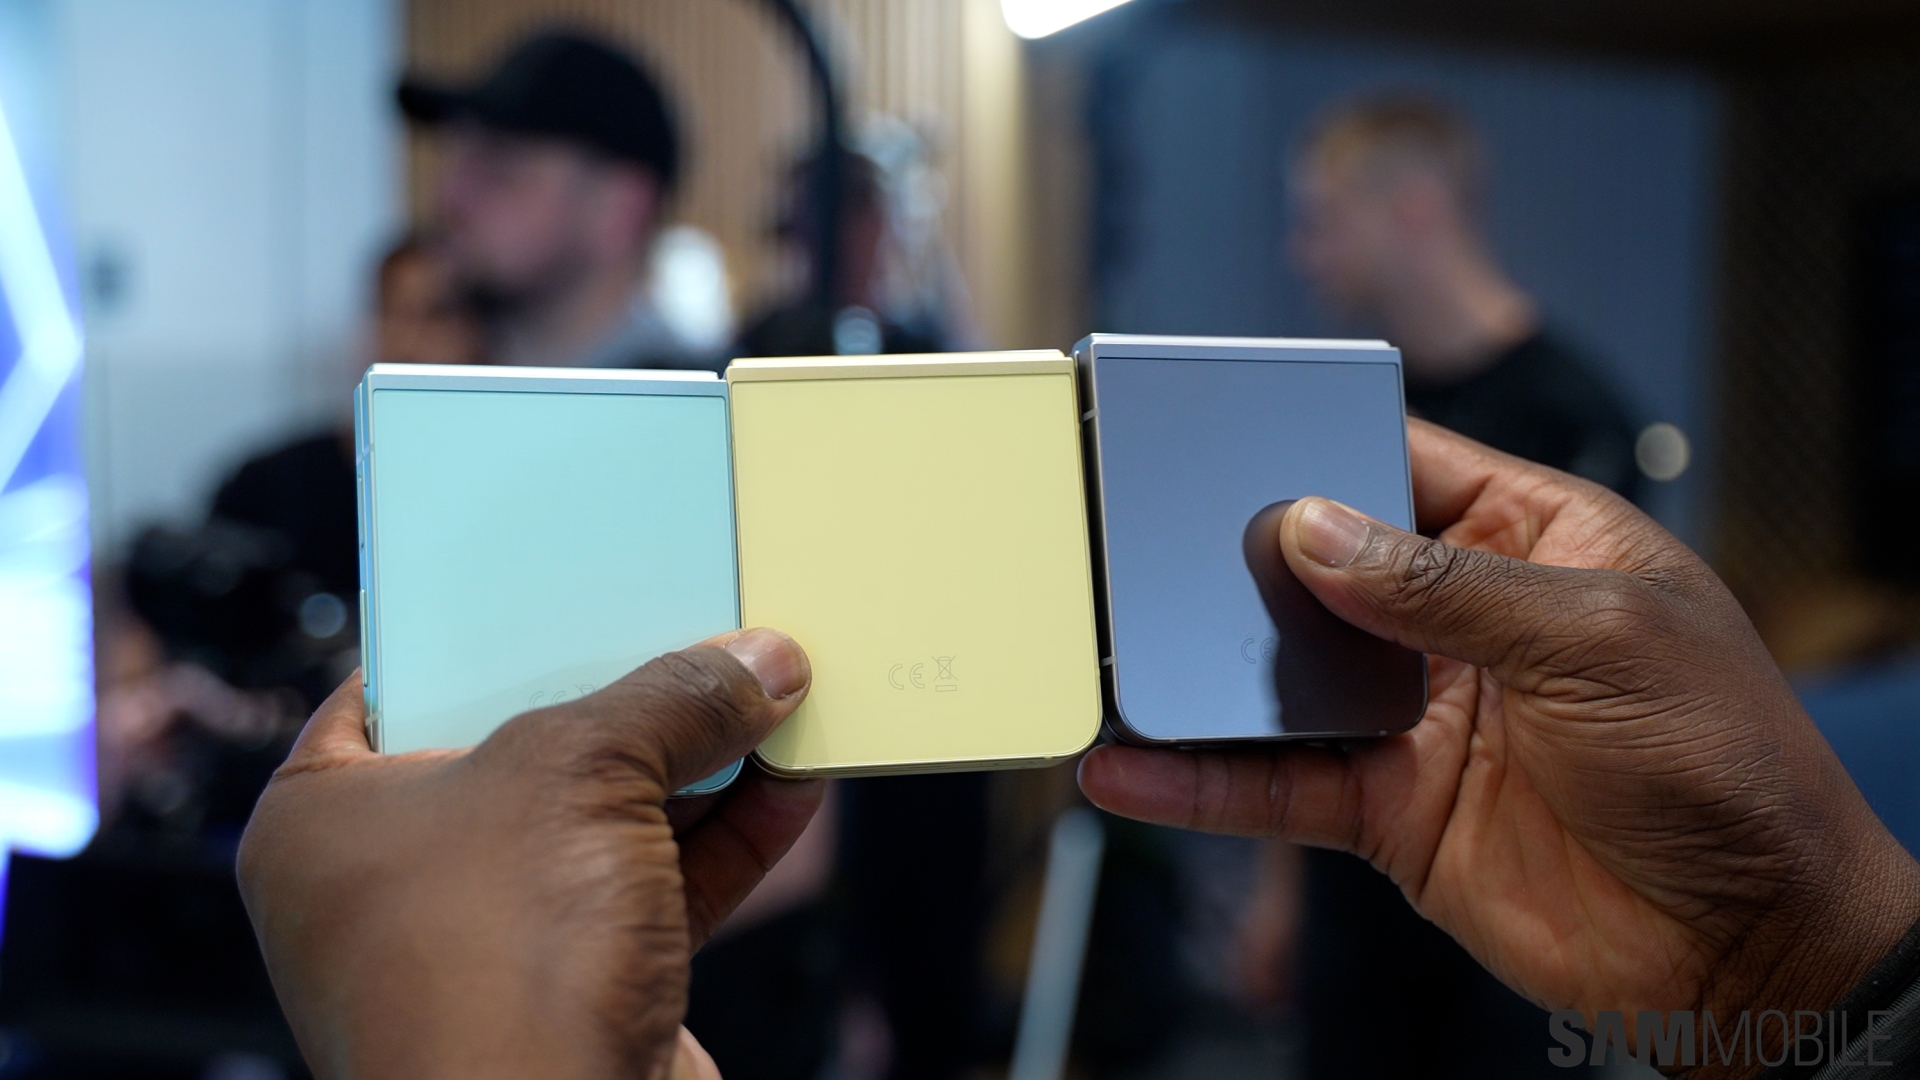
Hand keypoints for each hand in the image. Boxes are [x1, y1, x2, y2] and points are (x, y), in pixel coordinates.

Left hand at [238, 628, 820, 1079]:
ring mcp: (493, 942)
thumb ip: (671, 702)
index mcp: (327, 816)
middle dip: (631, 693)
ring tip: (775, 689)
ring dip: (699, 763)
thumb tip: (762, 662)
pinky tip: (793, 783)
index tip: (577, 574)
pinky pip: (659, 888)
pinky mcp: (579, 990)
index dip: (498, 622)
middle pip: (532, 745)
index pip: (406, 680)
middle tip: (702, 622)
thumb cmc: (495, 966)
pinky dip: (727, 839)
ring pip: (609, 820)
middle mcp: (399, 879)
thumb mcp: (581, 776)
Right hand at [1079, 420, 1919, 1054]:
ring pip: (1279, 677)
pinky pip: (1275, 785)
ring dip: (1196, 671)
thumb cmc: (1725, 766)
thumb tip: (1312, 530)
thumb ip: (1446, 586)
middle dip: (1228, 555)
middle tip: (1133, 543)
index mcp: (1530, 539)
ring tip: (1107, 652)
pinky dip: (1201, 781)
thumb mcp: (1597, 640)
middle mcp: (1461, 620)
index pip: (1398, 461)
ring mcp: (1417, 715)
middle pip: (1317, 566)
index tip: (1214, 431)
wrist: (1748, 947)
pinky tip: (1133, 768)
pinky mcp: (1386, 809)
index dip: (1311, 440)